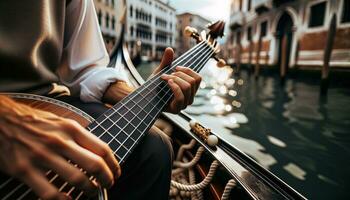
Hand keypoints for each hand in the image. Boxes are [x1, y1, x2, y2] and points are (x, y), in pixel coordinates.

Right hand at [0, 96, 120, 198]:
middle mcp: (59, 141)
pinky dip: (63, 199)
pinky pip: (50, 192)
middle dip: (107, 179)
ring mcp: (42, 156)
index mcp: (71, 128)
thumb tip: (97, 151)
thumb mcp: (61, 121)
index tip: (116, 172)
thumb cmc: (35, 121)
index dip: (114, 164)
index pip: (102, 149)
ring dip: (90, 189)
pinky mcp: (25, 170)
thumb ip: (79, 136)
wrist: (2, 119)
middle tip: (109, 184)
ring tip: (93, 192)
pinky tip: (69, 199)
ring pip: (77, 179)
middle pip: (94, 165)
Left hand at [156, 48, 201, 112]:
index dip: (188, 70)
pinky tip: (167, 82)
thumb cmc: (153, 87)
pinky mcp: (176, 110)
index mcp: (190, 90)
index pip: (198, 78)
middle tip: (167, 74)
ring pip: (187, 87)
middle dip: (179, 74)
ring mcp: (184, 105)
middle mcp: (189, 98)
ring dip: (175, 79)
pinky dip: (174, 87)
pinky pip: (181, 97)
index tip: (175, 68)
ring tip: (164, 78)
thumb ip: (166, 62)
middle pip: (193, 81)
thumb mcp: (161, 72)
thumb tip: (169, 48)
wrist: (143, 98)